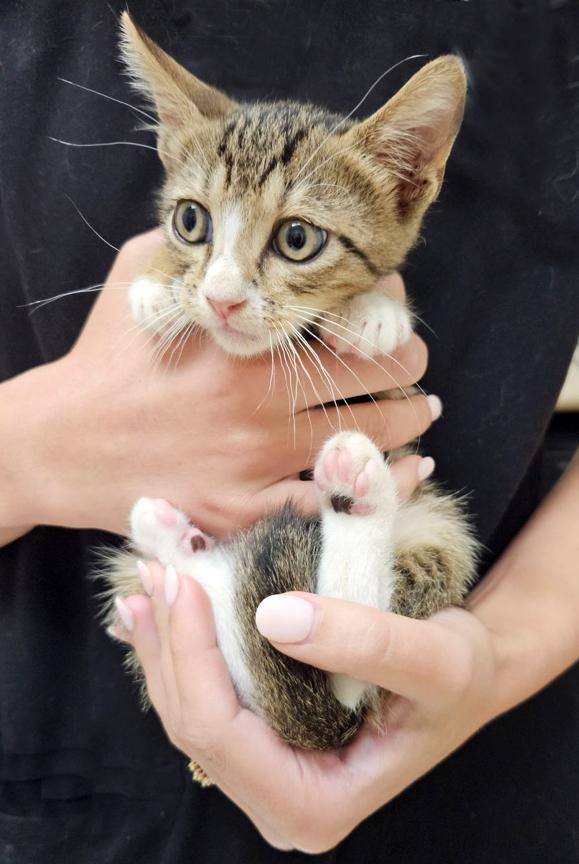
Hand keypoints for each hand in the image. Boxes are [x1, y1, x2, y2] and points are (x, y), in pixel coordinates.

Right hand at [2, 231, 435, 537]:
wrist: (59, 444)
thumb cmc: (104, 359)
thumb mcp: (143, 279)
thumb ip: (199, 245)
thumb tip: (242, 224)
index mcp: (243, 339)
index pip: (347, 311)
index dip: (383, 304)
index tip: (388, 304)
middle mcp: (260, 401)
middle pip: (376, 375)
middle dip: (407, 361)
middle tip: (412, 359)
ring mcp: (255, 462)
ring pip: (369, 439)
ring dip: (407, 422)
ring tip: (419, 411)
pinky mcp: (243, 511)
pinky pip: (329, 505)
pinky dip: (377, 489)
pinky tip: (404, 474)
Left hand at [113, 461, 497, 853]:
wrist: (467, 672)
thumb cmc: (462, 674)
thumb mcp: (435, 657)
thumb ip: (365, 642)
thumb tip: (273, 616)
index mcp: (317, 803)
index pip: (221, 734)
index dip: (192, 655)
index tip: (183, 581)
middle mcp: (283, 799)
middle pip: (192, 723)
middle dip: (168, 644)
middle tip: (156, 568)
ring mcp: (269, 773)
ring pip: (190, 709)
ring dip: (166, 643)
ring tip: (149, 582)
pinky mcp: (265, 742)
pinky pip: (207, 697)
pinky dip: (185, 649)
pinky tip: (166, 610)